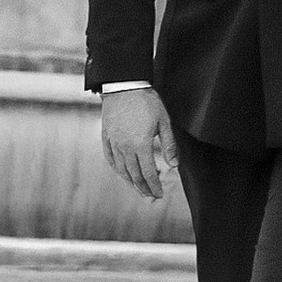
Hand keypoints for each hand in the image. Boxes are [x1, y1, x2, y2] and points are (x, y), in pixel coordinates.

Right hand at [99, 85, 177, 200]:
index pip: (148, 174)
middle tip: (152, 196)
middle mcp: (125, 148)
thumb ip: (169, 145)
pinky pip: (111, 160)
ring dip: (132, 183)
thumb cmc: (146, 101)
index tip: (160, 194)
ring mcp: (114, 144)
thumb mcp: (163, 121)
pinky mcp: (106, 138)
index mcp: (141, 145)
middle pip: (135, 176)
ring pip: (122, 171)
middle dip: (144, 189)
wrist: (124, 85)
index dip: (154, 186)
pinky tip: (123, 174)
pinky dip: (118, 171)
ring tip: (140, 189)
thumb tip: (175, 165)